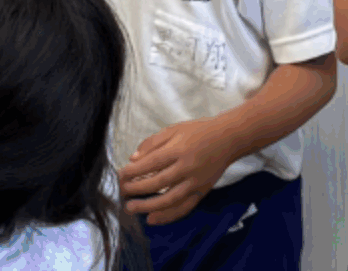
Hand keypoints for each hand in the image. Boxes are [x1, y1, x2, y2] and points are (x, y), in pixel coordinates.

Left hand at [119, 119, 233, 225]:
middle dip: (136, 189)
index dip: (133, 171)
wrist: (228, 139)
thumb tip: (133, 159)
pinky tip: (153, 219)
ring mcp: (195, 183)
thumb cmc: (198, 132)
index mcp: (178, 150)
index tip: (119, 175)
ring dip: (148, 206)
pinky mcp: (202, 192)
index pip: (151, 163)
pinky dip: (168, 216)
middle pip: (158, 182)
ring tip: (131, 208)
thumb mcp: (173, 129)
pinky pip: (184, 208)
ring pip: (170, 200)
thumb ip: (152, 144)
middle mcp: (187, 168)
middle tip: (121, 192)